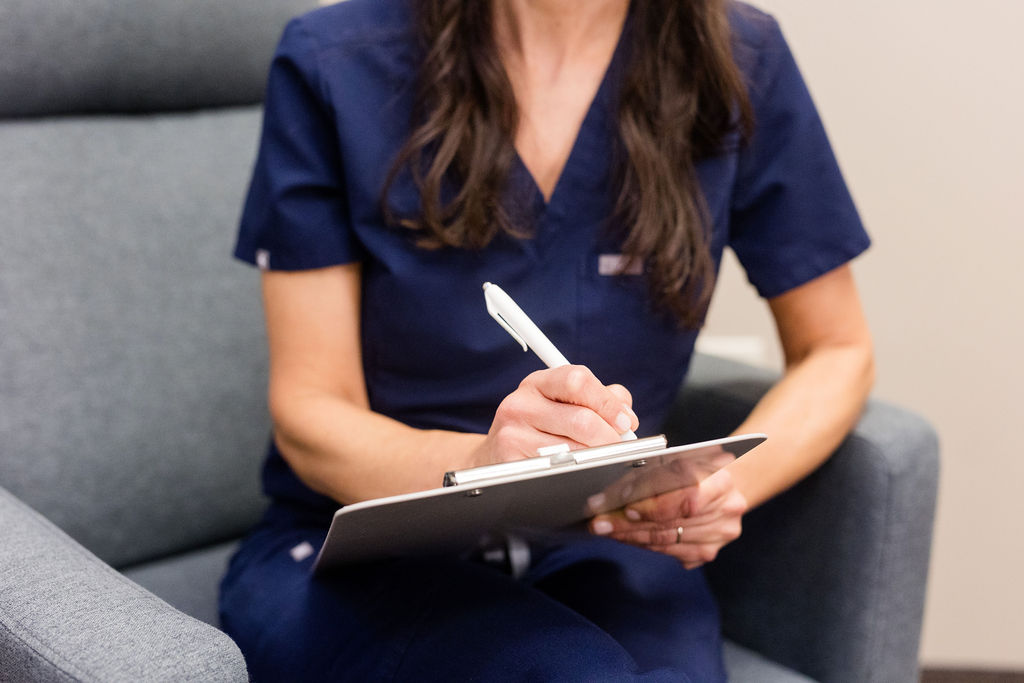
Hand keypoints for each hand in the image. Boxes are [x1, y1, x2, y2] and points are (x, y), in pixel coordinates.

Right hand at [474, 365, 637, 464]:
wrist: (494, 457)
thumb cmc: (539, 428)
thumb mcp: (562, 403)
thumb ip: (600, 398)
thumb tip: (626, 413)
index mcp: (538, 383)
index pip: (577, 380)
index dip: (608, 402)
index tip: (625, 421)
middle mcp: (520, 404)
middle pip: (581, 419)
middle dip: (610, 438)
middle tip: (619, 448)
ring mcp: (511, 434)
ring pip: (573, 450)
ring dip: (596, 459)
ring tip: (599, 461)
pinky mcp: (509, 464)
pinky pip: (557, 472)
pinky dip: (575, 475)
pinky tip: (577, 473)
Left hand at [589, 466, 746, 568]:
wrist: (728, 483)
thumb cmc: (695, 466)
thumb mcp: (673, 459)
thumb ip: (646, 475)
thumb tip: (611, 497)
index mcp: (719, 478)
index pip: (683, 494)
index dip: (653, 503)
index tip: (624, 506)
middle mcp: (726, 508)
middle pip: (669, 522)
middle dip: (628, 523)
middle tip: (599, 523)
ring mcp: (720, 534)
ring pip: (666, 541)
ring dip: (631, 536)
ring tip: (606, 529)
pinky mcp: (709, 551)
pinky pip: (669, 552)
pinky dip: (644, 544)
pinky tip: (627, 536)